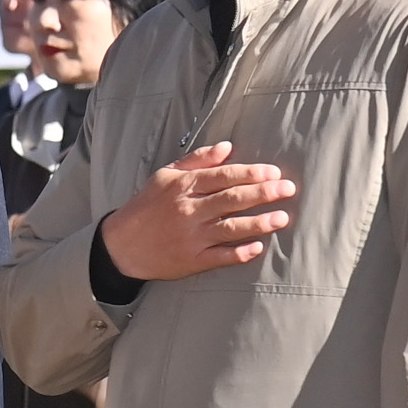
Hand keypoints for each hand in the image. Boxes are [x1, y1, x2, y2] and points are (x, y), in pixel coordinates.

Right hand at [97, 143, 293, 281]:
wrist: (120, 246)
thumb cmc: (146, 207)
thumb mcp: (165, 176)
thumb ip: (197, 161)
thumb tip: (227, 147)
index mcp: (184, 187)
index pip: (224, 176)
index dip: (251, 173)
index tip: (273, 172)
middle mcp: (189, 210)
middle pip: (232, 199)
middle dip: (263, 193)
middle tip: (288, 189)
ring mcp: (191, 237)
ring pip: (231, 228)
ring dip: (259, 223)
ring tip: (282, 218)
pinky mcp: (191, 260)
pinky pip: (220, 257)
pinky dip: (240, 253)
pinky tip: (257, 247)